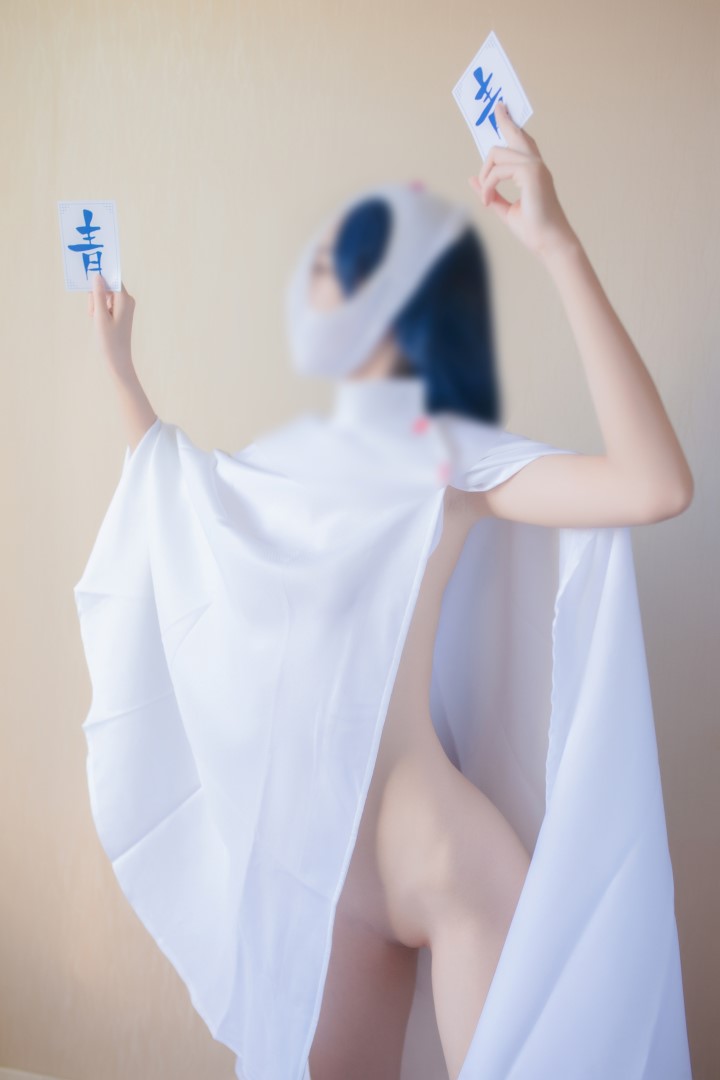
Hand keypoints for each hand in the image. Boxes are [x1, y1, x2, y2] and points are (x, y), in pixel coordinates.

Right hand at [87, 272, 135, 375]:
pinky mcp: (119, 313)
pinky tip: (98, 322)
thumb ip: (97, 294)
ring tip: (96, 320)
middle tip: (93, 313)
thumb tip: (97, 275)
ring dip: (95, 305)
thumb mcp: (99, 316)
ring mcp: (124, 306)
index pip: (111, 278)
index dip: (99, 278)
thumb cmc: (109, 340)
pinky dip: (99, 311)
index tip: (88, 279)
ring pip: (103, 296)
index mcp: (125, 298)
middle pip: (105, 286)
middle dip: (95, 297)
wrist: (117, 360)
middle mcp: (127, 300)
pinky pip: (105, 304)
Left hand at [467, 102, 576, 259]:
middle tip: (498, 106)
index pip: (523, 142)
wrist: (549, 243)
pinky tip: (488, 201)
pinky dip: (488, 186)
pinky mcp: (530, 173)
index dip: (513, 126)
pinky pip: (497, 171)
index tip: (504, 113)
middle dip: (505, 120)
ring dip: (485, 177)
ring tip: (486, 198)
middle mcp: (535, 165)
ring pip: (497, 155)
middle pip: (515, 136)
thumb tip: (472, 179)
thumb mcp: (505, 209)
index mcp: (533, 172)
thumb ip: (489, 192)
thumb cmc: (533, 230)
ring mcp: (534, 167)